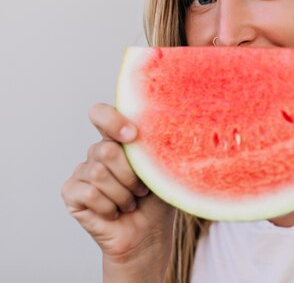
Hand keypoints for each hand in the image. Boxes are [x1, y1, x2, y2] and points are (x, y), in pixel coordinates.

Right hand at [61, 103, 174, 278]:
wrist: (148, 234)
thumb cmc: (157, 200)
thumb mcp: (163, 170)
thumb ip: (157, 148)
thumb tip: (166, 129)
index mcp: (118, 140)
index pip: (100, 114)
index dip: (111, 120)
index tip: (132, 136)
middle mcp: (97, 152)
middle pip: (105, 150)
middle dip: (129, 175)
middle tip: (140, 189)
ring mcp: (82, 172)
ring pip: (98, 172)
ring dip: (121, 194)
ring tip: (130, 202)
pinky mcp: (71, 192)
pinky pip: (89, 192)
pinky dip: (108, 206)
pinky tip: (114, 212)